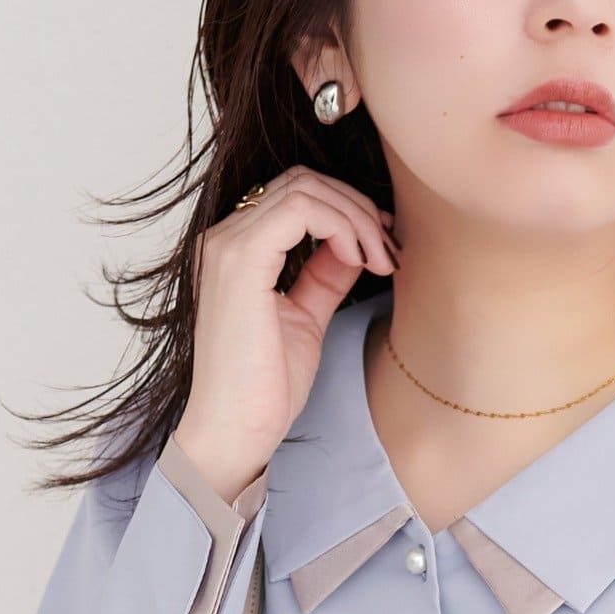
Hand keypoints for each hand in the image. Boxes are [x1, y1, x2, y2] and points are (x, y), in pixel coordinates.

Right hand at [173, 163, 401, 502]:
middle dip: (357, 209)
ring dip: (355, 218)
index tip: (382, 248)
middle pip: (302, 182)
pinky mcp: (241, 261)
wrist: (235, 431)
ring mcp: (228, 246)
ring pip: (304, 189)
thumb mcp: (306, 320)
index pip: (295, 195)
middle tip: (389, 251)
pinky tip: (360, 261)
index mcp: (237, 250)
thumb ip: (323, 278)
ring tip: (381, 260)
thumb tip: (353, 248)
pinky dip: (340, 226)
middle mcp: (225, 238)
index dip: (347, 211)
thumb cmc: (263, 389)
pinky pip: (299, 209)